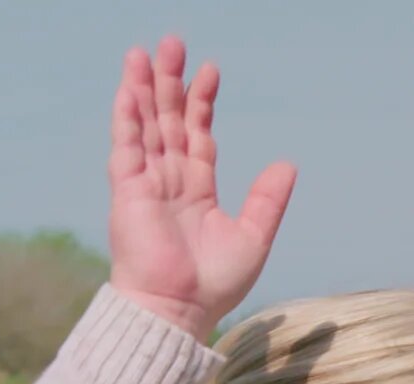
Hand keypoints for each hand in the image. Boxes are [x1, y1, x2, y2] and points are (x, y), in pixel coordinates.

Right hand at [108, 37, 295, 339]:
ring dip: (143, 89)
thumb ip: (268, 200)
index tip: (210, 71)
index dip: (201, 103)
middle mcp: (169, 181)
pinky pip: (126, 146)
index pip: (197, 135)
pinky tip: (129, 89)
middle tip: (174, 43)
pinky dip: (127, 116)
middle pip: (168, 121)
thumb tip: (287, 164)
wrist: (180, 309)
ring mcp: (146, 184)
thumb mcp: (253, 236)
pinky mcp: (128, 191)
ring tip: (146, 52)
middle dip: (170, 83)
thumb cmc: (214, 284)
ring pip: (145, 125)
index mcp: (197, 190)